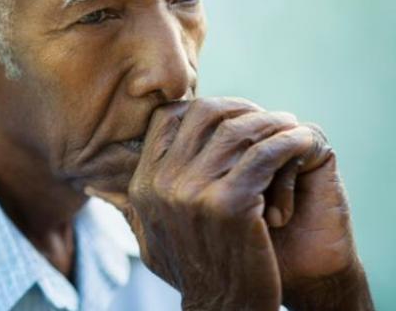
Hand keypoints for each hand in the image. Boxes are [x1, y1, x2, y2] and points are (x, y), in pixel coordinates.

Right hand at [87, 98, 352, 309]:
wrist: (220, 310)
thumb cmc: (190, 270)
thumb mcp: (147, 237)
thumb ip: (125, 206)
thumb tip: (92, 186)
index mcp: (142, 184)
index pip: (167, 118)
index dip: (201, 108)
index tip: (231, 117)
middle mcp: (161, 183)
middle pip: (203, 114)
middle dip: (239, 108)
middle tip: (266, 119)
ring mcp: (193, 192)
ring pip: (238, 130)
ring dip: (272, 124)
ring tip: (292, 129)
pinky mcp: (230, 203)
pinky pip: (265, 154)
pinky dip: (290, 143)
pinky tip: (305, 142)